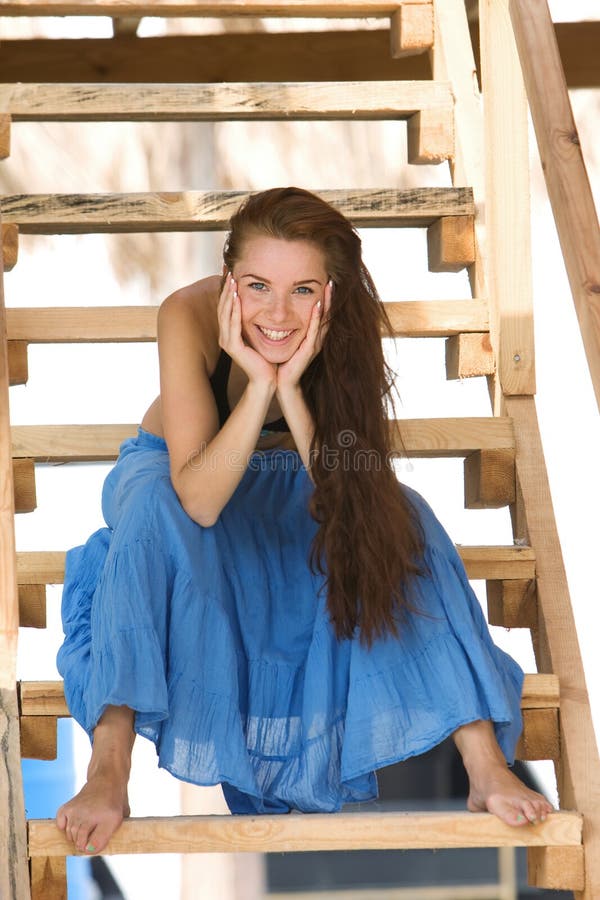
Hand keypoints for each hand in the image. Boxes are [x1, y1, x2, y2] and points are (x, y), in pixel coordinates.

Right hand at [217, 272, 276, 386]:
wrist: (267, 378)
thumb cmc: (266, 357)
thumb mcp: (259, 334)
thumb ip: (255, 321)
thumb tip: (261, 303)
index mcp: (230, 332)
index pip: (226, 306)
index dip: (227, 289)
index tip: (231, 272)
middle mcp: (225, 335)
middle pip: (222, 307)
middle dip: (225, 288)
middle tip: (228, 270)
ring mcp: (227, 341)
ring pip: (225, 314)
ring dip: (228, 296)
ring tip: (231, 280)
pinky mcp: (233, 347)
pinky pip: (233, 325)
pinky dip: (234, 311)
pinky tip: (237, 299)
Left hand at [276, 279, 332, 391]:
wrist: (280, 381)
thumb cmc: (282, 361)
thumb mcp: (286, 340)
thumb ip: (286, 328)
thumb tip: (277, 313)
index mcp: (312, 336)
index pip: (321, 313)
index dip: (324, 299)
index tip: (324, 282)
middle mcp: (317, 338)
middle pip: (327, 313)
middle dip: (329, 297)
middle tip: (330, 280)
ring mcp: (315, 344)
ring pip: (324, 319)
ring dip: (327, 302)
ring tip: (329, 287)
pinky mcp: (309, 349)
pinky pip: (315, 330)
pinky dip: (317, 317)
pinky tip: (317, 305)